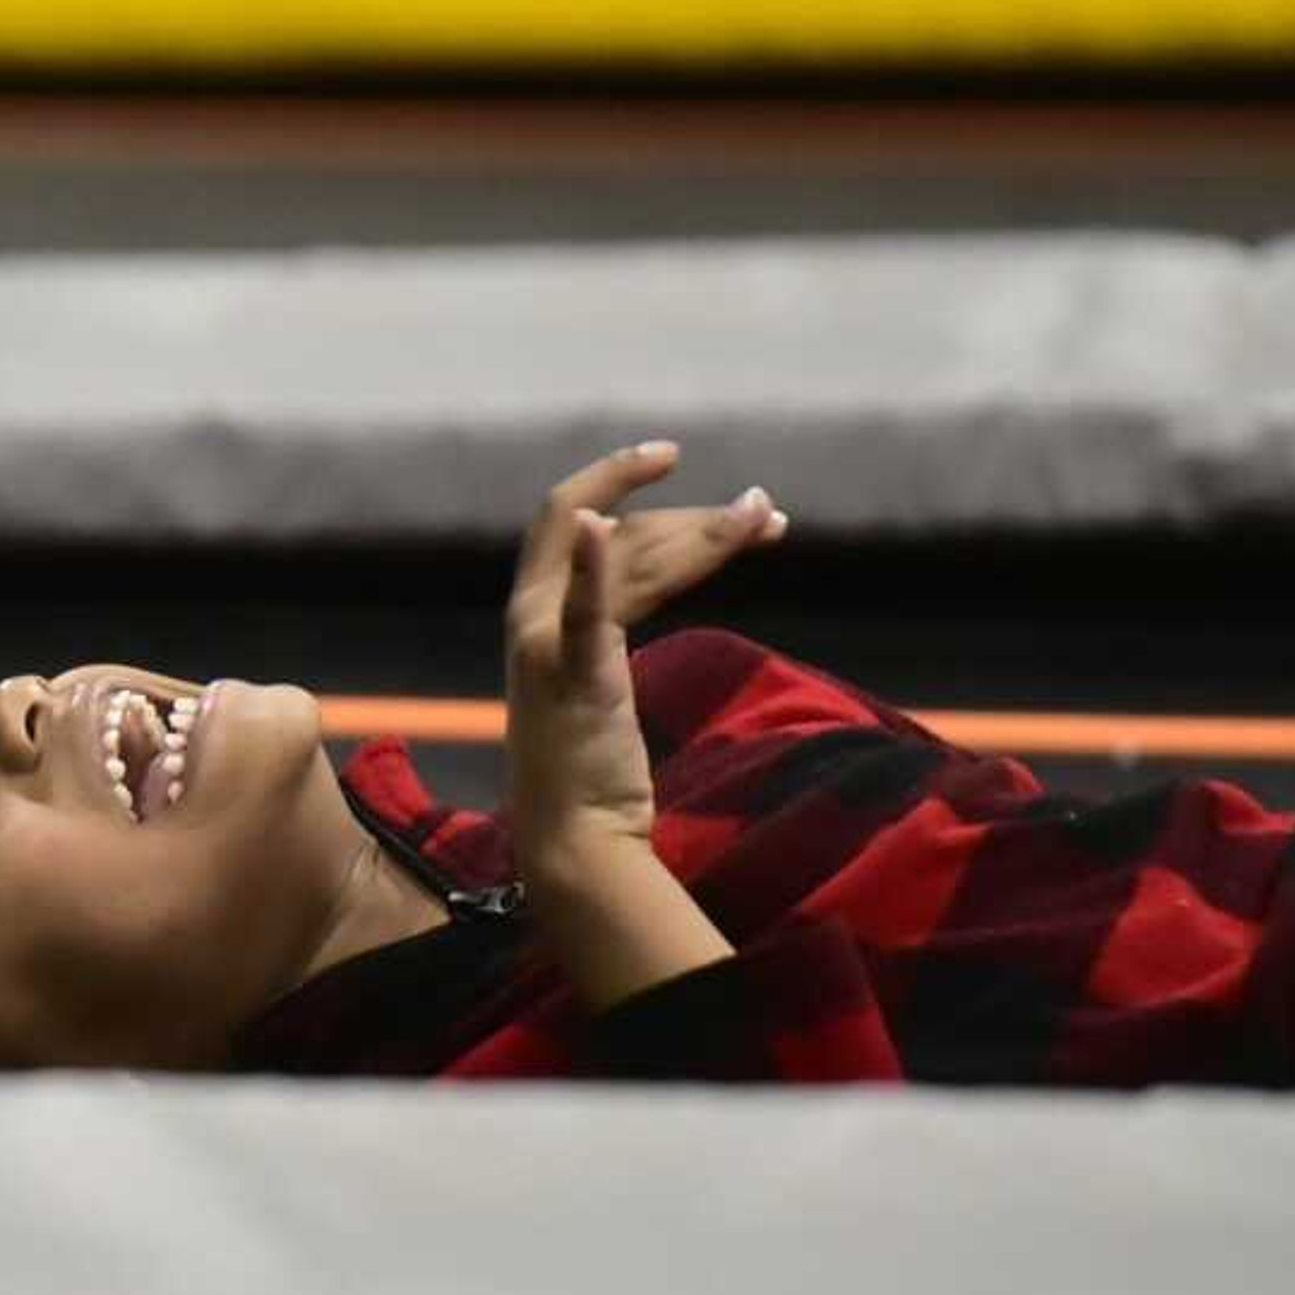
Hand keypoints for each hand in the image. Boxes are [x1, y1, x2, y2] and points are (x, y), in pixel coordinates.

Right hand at [503, 440, 789, 863]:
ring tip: (766, 519)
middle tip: (763, 510)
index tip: (672, 456)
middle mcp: (529, 614)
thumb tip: (663, 570)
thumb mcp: (597, 676)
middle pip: (613, 529)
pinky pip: (587, 608)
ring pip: (632, 559)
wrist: (576, 838)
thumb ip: (610, 620)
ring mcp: (545, 643)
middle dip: (689, 513)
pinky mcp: (573, 674)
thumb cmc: (589, 768)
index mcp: (533, 611)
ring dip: (704, 533)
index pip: (575, 518)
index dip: (618, 478)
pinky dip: (595, 561)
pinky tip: (605, 523)